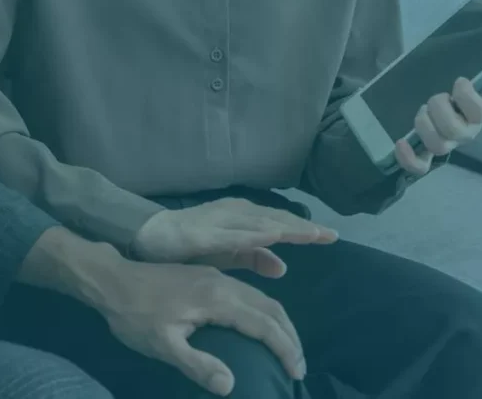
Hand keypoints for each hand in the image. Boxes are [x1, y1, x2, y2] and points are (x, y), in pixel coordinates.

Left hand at [95, 260, 305, 395]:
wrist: (110, 279)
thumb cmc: (133, 315)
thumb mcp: (162, 345)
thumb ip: (197, 365)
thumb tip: (231, 386)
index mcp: (217, 298)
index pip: (265, 324)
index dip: (285, 349)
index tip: (296, 373)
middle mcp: (223, 283)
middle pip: (271, 307)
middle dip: (290, 336)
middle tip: (299, 366)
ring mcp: (214, 277)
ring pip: (260, 297)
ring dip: (278, 323)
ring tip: (286, 350)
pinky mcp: (205, 276)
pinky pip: (246, 293)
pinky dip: (263, 312)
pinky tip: (257, 327)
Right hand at [132, 198, 337, 276]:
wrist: (147, 238)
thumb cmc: (188, 245)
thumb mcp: (227, 254)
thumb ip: (254, 258)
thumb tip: (283, 267)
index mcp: (242, 220)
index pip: (281, 224)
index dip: (306, 230)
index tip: (333, 237)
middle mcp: (234, 214)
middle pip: (276, 219)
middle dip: (303, 227)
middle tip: (331, 235)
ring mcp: (218, 221)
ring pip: (259, 223)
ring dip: (285, 227)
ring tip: (311, 234)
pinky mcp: (201, 232)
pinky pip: (231, 234)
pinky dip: (253, 234)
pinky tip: (272, 236)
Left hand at [395, 67, 481, 175]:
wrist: (446, 99)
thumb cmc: (466, 89)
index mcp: (481, 113)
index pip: (480, 113)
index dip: (468, 98)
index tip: (459, 80)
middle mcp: (465, 132)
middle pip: (455, 131)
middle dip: (440, 110)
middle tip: (436, 97)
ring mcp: (446, 143)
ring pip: (439, 146)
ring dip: (425, 126)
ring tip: (422, 110)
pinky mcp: (426, 152)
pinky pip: (420, 166)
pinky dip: (409, 158)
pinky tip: (401, 143)